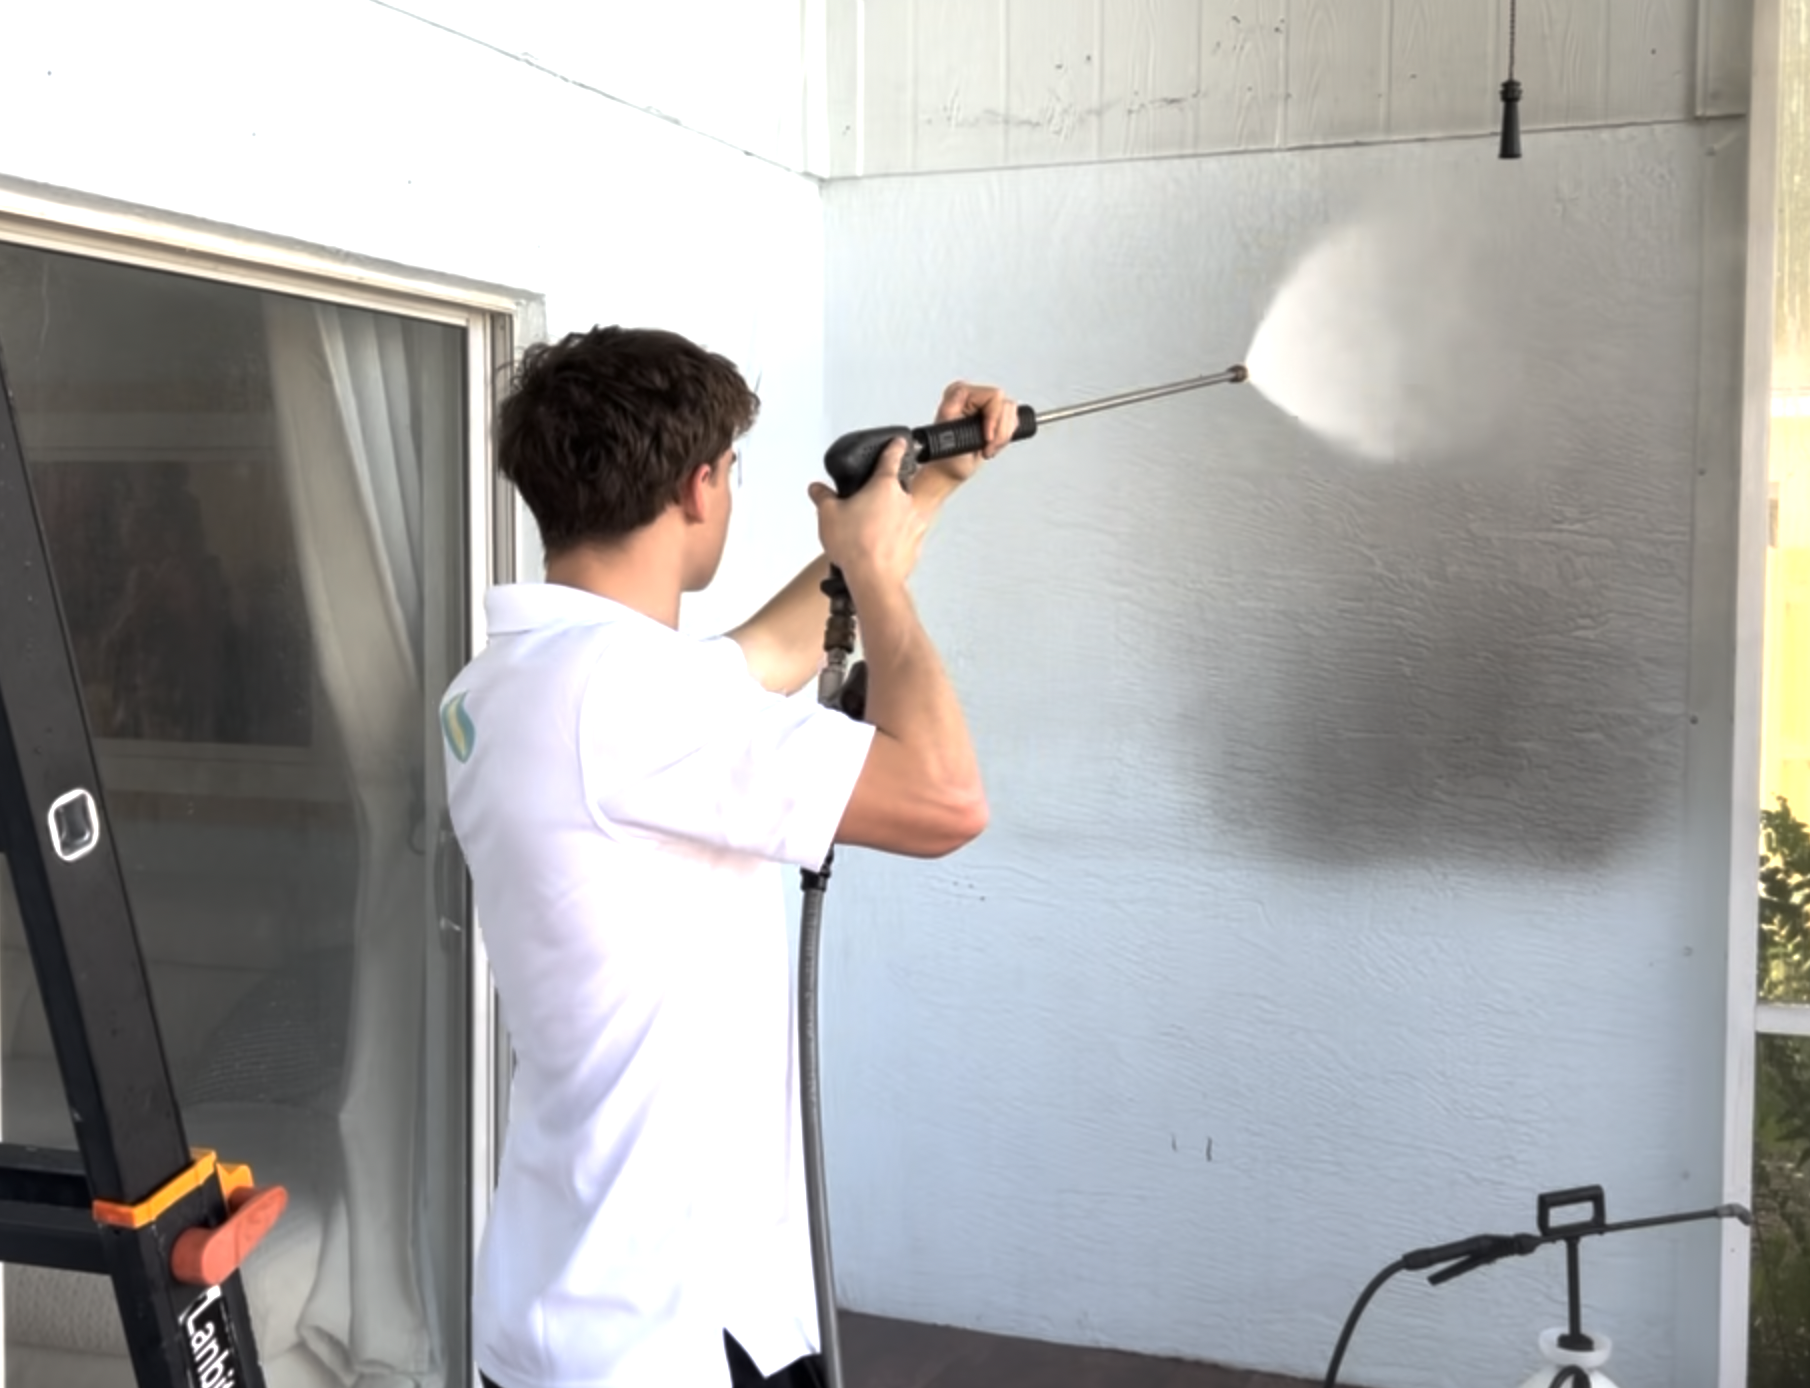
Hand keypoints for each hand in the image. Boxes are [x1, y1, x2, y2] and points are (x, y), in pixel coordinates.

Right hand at [809, 437, 927, 589]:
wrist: (875, 578)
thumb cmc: (855, 544)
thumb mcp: (828, 515)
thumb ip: (823, 497)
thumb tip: (817, 489)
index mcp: (885, 485)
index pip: (892, 457)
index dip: (895, 447)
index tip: (899, 441)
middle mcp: (904, 500)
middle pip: (893, 489)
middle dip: (878, 496)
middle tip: (861, 510)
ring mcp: (914, 522)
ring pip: (899, 513)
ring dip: (886, 518)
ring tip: (866, 533)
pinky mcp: (915, 543)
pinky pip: (903, 534)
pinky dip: (892, 538)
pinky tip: (876, 547)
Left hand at [916, 381, 1018, 497]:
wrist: (951, 468)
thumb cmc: (946, 454)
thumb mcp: (946, 428)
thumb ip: (954, 408)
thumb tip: (962, 394)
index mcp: (961, 392)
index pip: (994, 395)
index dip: (994, 418)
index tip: (987, 437)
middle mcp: (975, 395)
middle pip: (1006, 405)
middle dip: (999, 431)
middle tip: (987, 445)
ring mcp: (988, 406)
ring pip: (1012, 415)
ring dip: (1002, 437)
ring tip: (987, 448)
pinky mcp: (997, 417)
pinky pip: (1014, 423)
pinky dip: (1005, 439)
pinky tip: (992, 446)